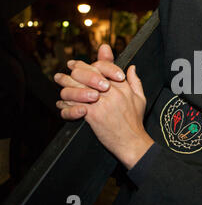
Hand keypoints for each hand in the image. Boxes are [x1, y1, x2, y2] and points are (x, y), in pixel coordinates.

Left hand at [54, 45, 153, 168]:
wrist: (132, 141)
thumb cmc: (135, 122)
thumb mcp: (140, 98)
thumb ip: (135, 81)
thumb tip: (132, 68)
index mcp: (123, 87)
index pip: (104, 67)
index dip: (89, 63)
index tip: (78, 63)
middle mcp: (112, 92)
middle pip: (89, 74)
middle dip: (75, 70)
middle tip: (66, 70)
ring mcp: (102, 103)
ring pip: (79, 88)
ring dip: (66, 85)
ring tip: (59, 81)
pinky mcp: (94, 115)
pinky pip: (75, 106)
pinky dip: (66, 105)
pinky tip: (62, 105)